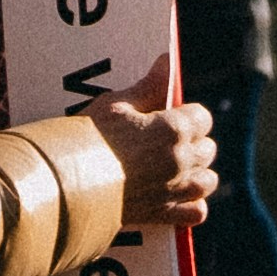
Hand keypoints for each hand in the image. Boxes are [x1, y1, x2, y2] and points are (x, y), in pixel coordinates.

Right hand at [91, 76, 216, 232]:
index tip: (171, 117)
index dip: (188, 116)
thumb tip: (166, 61)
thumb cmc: (89, 139)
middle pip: (206, 149)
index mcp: (173, 128)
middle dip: (193, 143)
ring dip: (198, 174)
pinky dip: (192, 207)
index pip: (201, 117)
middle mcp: (180, 160)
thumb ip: (148, 86)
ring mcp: (174, 189)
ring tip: (178, 170)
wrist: (69, 183)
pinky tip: (178, 199)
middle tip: (167, 143)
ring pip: (207, 181)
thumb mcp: (116, 104)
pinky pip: (196, 213)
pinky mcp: (163, 214)